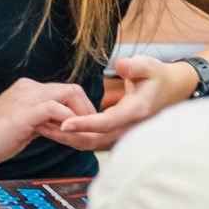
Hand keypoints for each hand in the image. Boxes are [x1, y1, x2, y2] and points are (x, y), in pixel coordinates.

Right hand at [0, 78, 97, 174]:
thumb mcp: (21, 128)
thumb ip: (40, 122)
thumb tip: (59, 126)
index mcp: (26, 90)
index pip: (64, 90)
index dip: (79, 108)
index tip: (84, 128)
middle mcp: (27, 88)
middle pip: (72, 88)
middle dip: (87, 110)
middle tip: (91, 132)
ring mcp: (25, 98)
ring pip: (69, 94)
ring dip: (82, 116)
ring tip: (84, 136)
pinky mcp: (23, 113)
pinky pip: (57, 109)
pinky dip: (68, 122)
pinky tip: (68, 137)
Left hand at [44, 55, 199, 151]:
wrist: (169, 91)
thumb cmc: (157, 76)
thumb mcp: (150, 66)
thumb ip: (135, 66)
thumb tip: (122, 65)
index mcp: (135, 112)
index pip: (106, 123)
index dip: (84, 124)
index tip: (63, 122)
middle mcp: (127, 128)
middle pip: (92, 139)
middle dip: (65, 134)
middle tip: (39, 124)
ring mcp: (120, 134)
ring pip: (88, 143)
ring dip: (64, 137)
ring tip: (39, 125)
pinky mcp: (112, 134)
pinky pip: (89, 139)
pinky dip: (70, 135)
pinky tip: (52, 125)